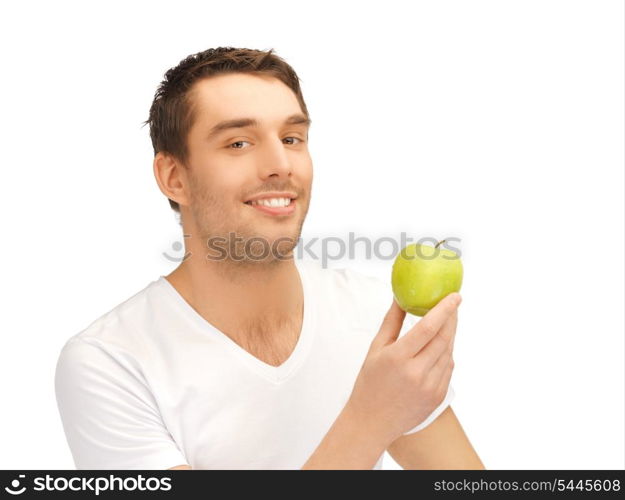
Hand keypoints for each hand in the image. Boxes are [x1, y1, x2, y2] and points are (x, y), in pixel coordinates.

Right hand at [345, 292, 460, 445]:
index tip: (454, 296)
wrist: (372, 422)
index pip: (428, 328)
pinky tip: (439, 347)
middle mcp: (416, 373)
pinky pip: (448, 368)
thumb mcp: (376, 349)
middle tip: (454, 303)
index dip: (444, 309)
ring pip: (448, 353)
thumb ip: (391, 321)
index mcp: (398, 358)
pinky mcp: (438, 397)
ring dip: (450, 335)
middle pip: (444, 338)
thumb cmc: (370, 383)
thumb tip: (400, 297)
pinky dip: (446, 354)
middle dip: (452, 318)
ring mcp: (430, 387)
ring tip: (446, 322)